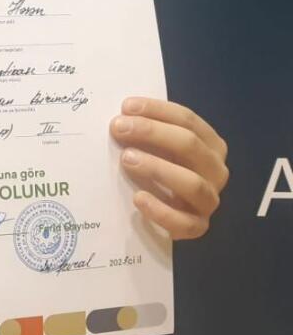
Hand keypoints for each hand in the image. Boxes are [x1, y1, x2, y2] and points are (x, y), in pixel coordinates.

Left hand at [109, 97, 229, 238]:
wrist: (168, 214)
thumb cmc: (160, 170)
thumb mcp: (158, 147)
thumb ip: (147, 131)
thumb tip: (121, 114)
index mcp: (210, 145)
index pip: (188, 121)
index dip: (157, 110)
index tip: (126, 106)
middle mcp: (216, 171)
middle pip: (190, 146)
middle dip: (152, 133)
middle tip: (119, 128)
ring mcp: (209, 200)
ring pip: (192, 183)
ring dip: (157, 168)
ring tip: (126, 158)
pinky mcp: (198, 227)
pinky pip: (184, 222)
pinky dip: (161, 210)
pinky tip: (138, 198)